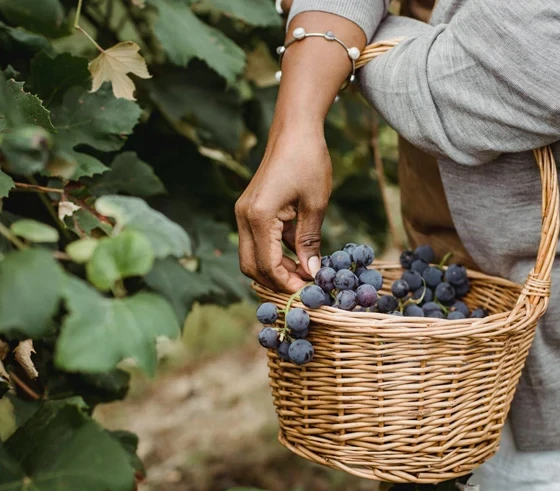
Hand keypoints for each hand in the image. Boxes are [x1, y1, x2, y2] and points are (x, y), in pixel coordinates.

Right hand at [236, 125, 330, 292]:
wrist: (294, 130)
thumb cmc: (308, 161)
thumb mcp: (315, 204)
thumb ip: (310, 240)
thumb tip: (311, 272)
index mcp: (259, 216)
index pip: (267, 265)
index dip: (286, 283)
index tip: (308, 290)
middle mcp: (244, 217)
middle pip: (251, 266)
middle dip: (276, 282)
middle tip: (304, 287)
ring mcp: (244, 213)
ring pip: (251, 257)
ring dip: (275, 269)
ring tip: (304, 273)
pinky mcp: (250, 210)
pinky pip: (256, 242)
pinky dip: (274, 254)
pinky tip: (299, 255)